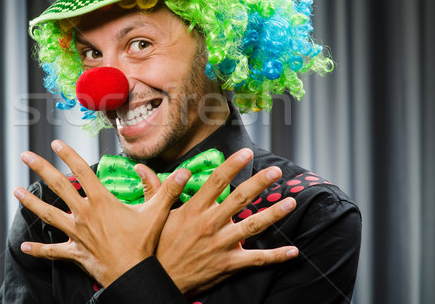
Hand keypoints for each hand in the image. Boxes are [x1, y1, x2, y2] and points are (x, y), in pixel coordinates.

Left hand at [14, 140, 190, 286]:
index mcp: (101, 201)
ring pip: (47, 215)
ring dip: (31, 203)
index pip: (81, 172)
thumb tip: (186, 171)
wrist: (132, 274)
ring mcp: (76, 233)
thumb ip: (168, 189)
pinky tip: (24, 248)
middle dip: (41, 168)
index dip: (68, 155)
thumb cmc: (143, 245)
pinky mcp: (75, 252)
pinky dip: (39, 250)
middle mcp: (84, 214)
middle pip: (58, 187)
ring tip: (15, 191)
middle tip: (26, 155)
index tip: (56, 143)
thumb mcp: (157, 213)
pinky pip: (54, 251)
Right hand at [138, 148, 297, 295]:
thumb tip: (141, 167)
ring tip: (291, 202)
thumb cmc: (155, 246)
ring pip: (253, 225)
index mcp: (194, 210)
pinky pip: (257, 259)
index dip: (232, 165)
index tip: (246, 153)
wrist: (157, 280)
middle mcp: (210, 224)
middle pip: (240, 198)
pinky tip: (292, 251)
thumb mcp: (152, 216)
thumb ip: (155, 189)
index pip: (216, 181)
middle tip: (275, 171)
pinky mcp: (228, 264)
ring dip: (274, 213)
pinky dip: (276, 256)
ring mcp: (221, 244)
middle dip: (260, 182)